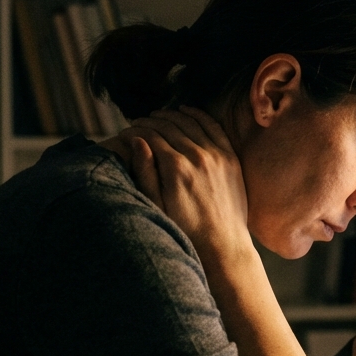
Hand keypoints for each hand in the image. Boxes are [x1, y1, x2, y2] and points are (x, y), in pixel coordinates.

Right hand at [121, 107, 253, 262]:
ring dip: (170, 115)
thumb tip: (135, 141)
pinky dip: (197, 115)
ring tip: (156, 117)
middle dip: (149, 122)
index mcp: (176, 168)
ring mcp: (217, 155)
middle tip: (137, 124)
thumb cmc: (185, 230)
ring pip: (189, 122)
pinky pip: (212, 126)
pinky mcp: (230, 157)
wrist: (222, 245)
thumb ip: (145, 171)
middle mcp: (197, 156)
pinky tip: (185, 110)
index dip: (134, 131)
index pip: (150, 136)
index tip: (124, 133)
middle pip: (168, 126)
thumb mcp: (156, 205)